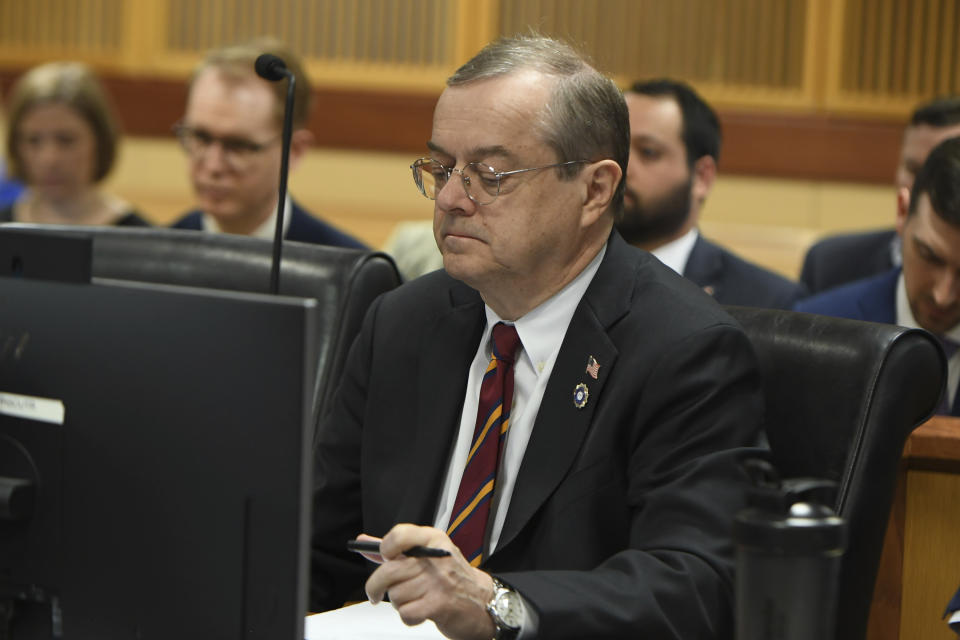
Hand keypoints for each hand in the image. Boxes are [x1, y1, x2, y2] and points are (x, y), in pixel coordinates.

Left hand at [363, 524, 495, 639]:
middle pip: (389, 571)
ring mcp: (438, 581)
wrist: (483, 601)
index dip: (385, 548)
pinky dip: (408, 617)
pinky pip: (406, 613)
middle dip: (376, 586)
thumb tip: (364, 542)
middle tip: (376, 592)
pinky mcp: (440, 604)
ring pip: (396, 595)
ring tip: (415, 599)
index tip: (384, 558)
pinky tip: (420, 611)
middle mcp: (435, 557)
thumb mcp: (428, 555)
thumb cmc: (452, 578)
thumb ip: (396, 549)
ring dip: (400, 603)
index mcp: (433, 539)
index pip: (398, 535)